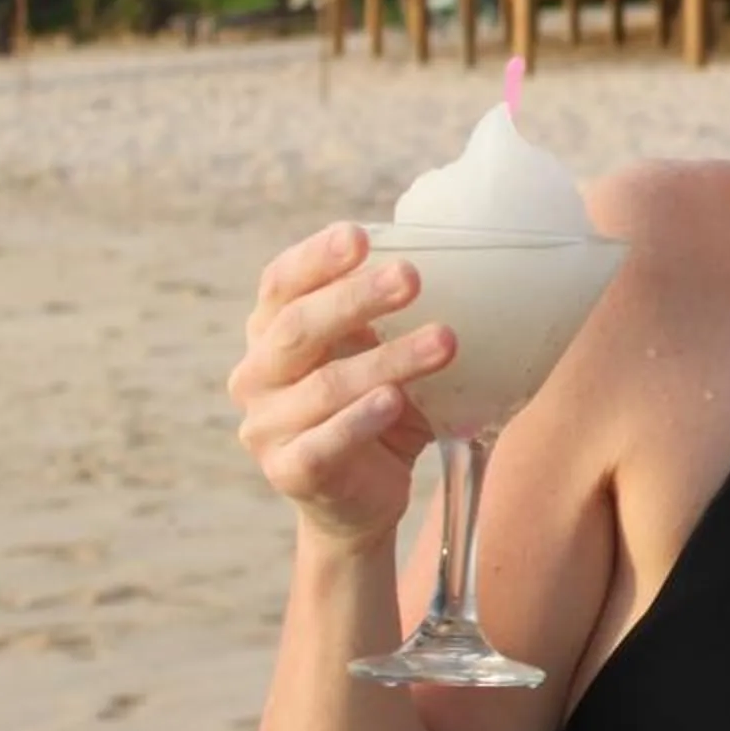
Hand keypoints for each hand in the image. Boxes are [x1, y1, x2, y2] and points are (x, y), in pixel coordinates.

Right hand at [229, 222, 451, 548]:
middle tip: (412, 277)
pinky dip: (360, 420)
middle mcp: (258, 374)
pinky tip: (394, 401)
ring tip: (445, 341)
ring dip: (388, 360)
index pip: (281, 283)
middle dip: (356, 299)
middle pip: (299, 327)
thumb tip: (471, 258)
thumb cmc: (378, 403)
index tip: (361, 236)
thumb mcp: (384, 350)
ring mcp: (266, 426)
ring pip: (324, 386)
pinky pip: (323, 444)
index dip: (317, 258)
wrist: (363, 494)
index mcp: (273, 331)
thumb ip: (398, 312)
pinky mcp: (290, 471)